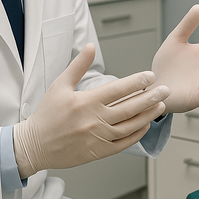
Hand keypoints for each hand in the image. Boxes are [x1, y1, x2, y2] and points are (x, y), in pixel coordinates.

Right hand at [13, 43, 169, 177]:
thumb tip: (90, 46)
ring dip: (148, 115)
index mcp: (86, 102)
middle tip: (165, 89)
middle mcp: (94, 120)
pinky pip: (123, 143)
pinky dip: (137, 135)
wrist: (33, 146)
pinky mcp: (98, 152)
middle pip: (129, 107)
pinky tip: (146, 126)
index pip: (118, 90)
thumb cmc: (46, 115)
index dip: (137, 82)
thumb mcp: (60, 85)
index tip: (150, 76)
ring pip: (130, 126)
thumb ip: (78, 65)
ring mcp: (98, 138)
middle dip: (150, 97)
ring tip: (161, 105)